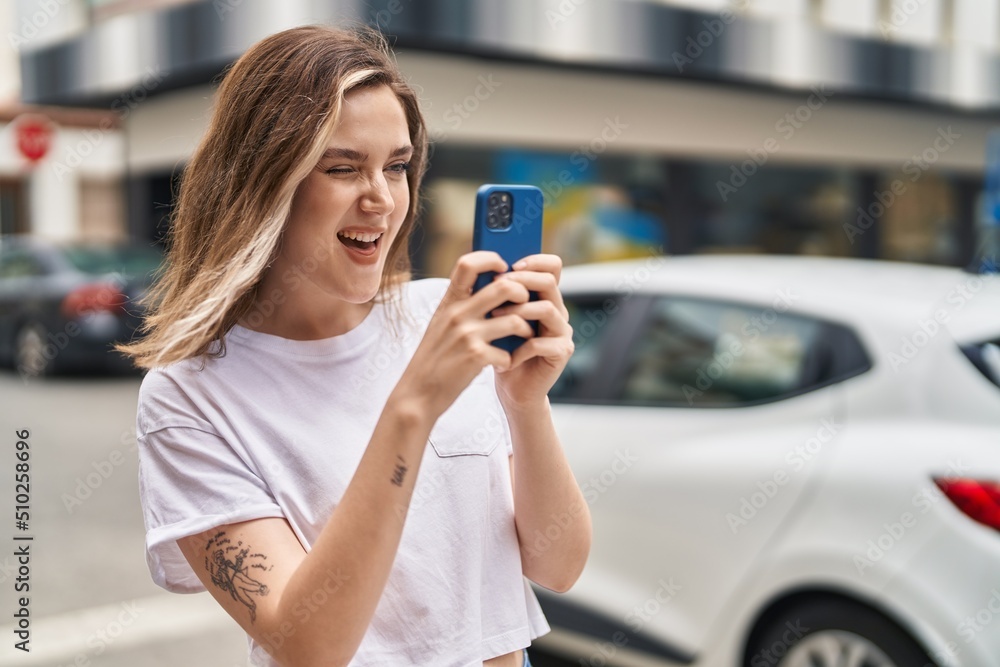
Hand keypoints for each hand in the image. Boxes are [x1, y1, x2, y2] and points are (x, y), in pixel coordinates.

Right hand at [393, 251, 535, 418]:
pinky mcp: (475, 357)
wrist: (417, 393)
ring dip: (526, 330)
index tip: (505, 267)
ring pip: (515, 320)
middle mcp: (457, 314)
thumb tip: (490, 286)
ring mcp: (467, 335)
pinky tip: (503, 364)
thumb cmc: (434, 358)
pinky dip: (510, 360)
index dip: (491, 259)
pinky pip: (508, 352)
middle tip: (526, 303)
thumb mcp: (441, 323)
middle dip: (523, 293)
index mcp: (449, 302)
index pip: (468, 263)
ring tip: (523, 337)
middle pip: (503, 287)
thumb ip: (461, 305)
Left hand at [489, 254, 573, 409]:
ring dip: (518, 312)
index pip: (552, 267)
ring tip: (494, 320)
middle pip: (549, 282)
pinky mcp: (562, 352)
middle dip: (520, 282)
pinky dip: (520, 349)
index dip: (534, 261)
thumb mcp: (498, 318)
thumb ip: (498, 296)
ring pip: (547, 309)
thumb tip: (481, 271)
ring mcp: (562, 332)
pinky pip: (542, 342)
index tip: (511, 266)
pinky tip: (505, 357)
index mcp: (544, 298)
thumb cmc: (503, 351)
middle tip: (497, 287)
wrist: (513, 389)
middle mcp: (558, 311)